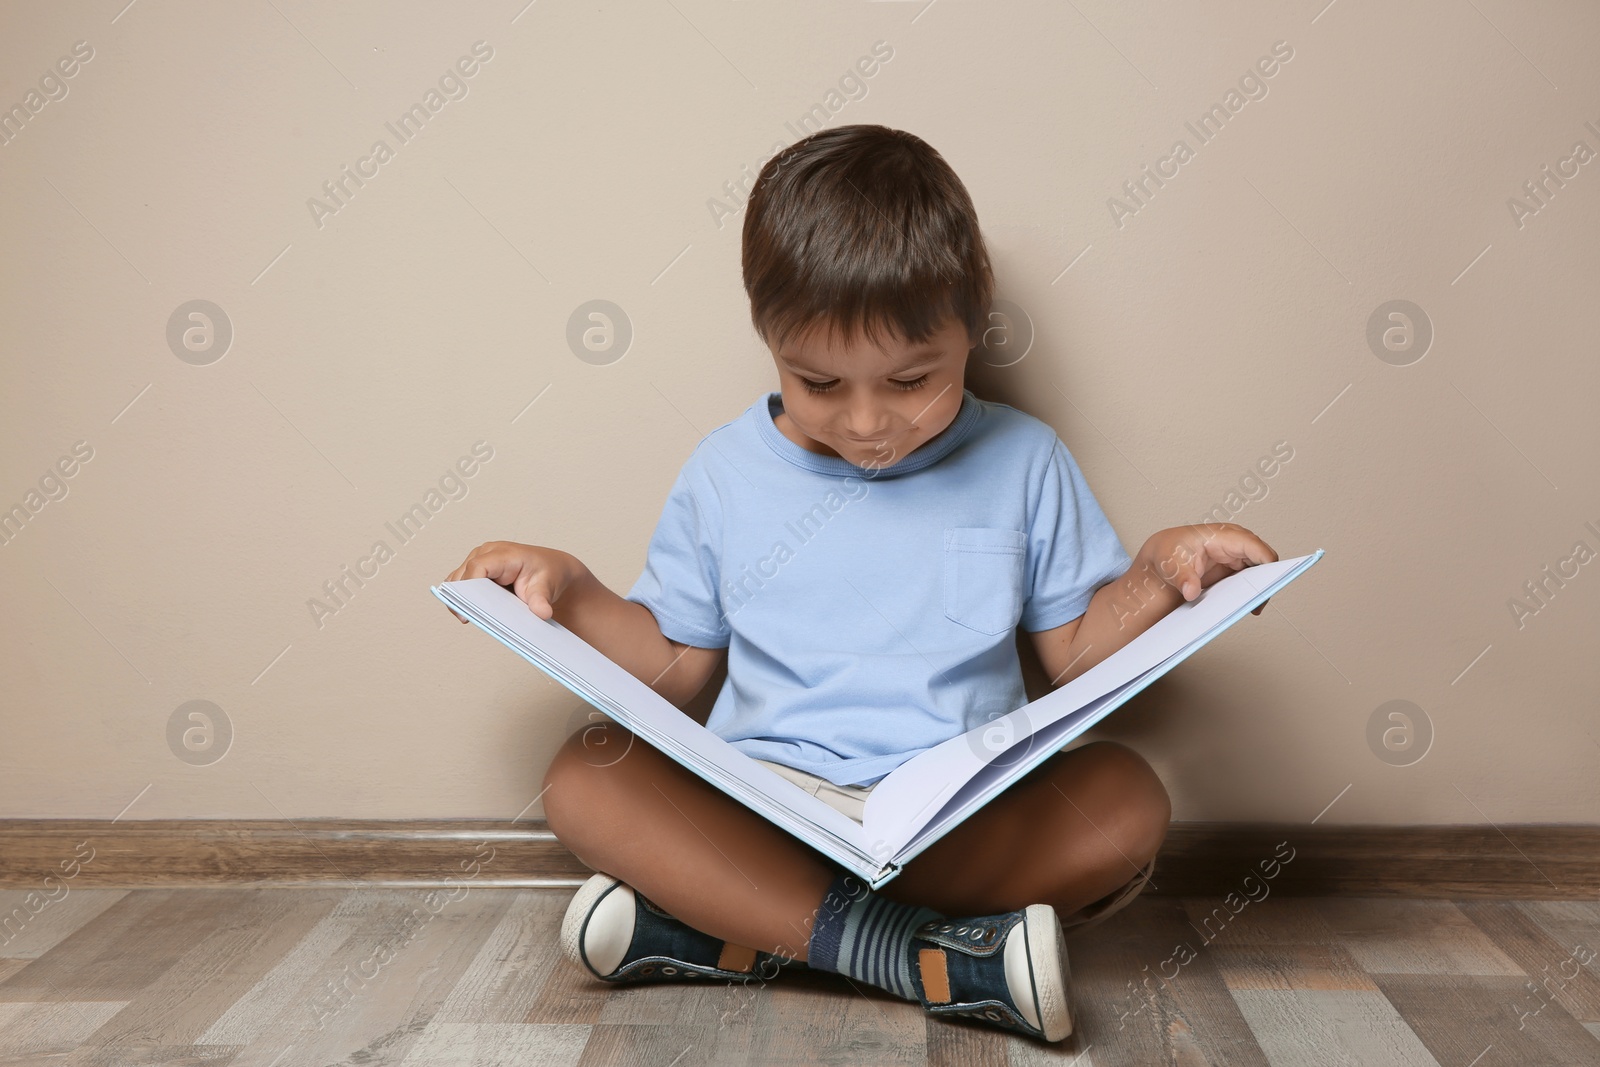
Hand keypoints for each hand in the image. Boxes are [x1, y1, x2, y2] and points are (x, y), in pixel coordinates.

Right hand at [442, 541, 577, 622]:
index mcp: (504, 553)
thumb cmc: (548, 573)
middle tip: (466, 619)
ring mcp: (479, 561)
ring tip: (470, 617)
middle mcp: (487, 553)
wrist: (552, 570)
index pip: (478, 567)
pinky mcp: (477, 571)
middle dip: (461, 597)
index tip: (468, 610)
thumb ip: (542, 599)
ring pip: (457, 580)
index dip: (469, 587)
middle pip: (462, 575)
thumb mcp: (548, 586)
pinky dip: (463, 598)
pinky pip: (460, 584)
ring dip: (460, 598)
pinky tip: (472, 611)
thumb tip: (542, 612)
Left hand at [1139, 523, 1278, 614]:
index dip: (1265, 560)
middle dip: (1267, 577)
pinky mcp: (1234, 568)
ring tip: (1254, 607)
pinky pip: (1251, 578)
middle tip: (1261, 600)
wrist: (1162, 560)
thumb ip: (1181, 577)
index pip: (1252, 544)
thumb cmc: (1167, 553)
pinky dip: (1252, 591)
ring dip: (1260, 586)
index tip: (1271, 579)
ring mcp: (1235, 556)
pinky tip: (1248, 606)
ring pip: (1260, 569)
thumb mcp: (1169, 564)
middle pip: (1262, 558)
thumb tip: (1191, 591)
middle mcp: (1233, 543)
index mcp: (1220, 535)